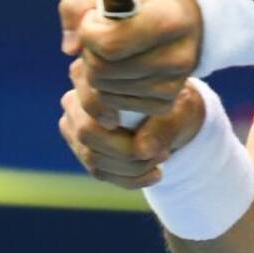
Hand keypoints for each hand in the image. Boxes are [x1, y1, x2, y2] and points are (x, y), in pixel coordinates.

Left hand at [58, 0, 202, 117]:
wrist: (185, 14)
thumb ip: (77, 5)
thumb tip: (70, 48)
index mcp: (169, 19)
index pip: (110, 43)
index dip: (88, 31)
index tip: (94, 17)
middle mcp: (177, 55)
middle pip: (102, 70)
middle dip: (88, 53)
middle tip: (98, 37)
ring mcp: (174, 82)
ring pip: (105, 92)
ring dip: (95, 73)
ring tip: (109, 52)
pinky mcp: (166, 101)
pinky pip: (116, 106)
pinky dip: (107, 90)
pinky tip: (117, 70)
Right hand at [58, 76, 205, 188]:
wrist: (173, 114)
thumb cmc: (174, 102)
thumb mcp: (177, 110)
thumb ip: (160, 127)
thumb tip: (142, 151)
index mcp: (93, 74)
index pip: (87, 96)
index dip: (100, 112)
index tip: (125, 124)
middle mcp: (76, 99)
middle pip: (86, 133)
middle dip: (125, 151)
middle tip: (162, 153)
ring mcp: (76, 127)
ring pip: (92, 157)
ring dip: (131, 167)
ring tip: (162, 160)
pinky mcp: (83, 151)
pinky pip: (100, 172)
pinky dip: (129, 178)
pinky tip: (155, 174)